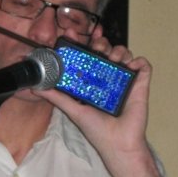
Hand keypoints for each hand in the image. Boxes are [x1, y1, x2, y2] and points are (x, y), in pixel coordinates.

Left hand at [35, 35, 152, 165]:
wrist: (118, 143)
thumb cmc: (96, 129)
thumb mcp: (73, 110)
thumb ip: (56, 97)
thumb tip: (34, 88)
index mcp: (92, 80)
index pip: (86, 54)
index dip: (81, 41)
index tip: (71, 32)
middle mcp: (108, 77)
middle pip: (105, 49)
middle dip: (100, 43)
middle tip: (97, 48)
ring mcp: (125, 79)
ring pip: (124, 53)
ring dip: (119, 50)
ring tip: (113, 59)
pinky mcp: (140, 84)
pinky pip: (143, 65)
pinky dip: (138, 61)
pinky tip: (130, 67)